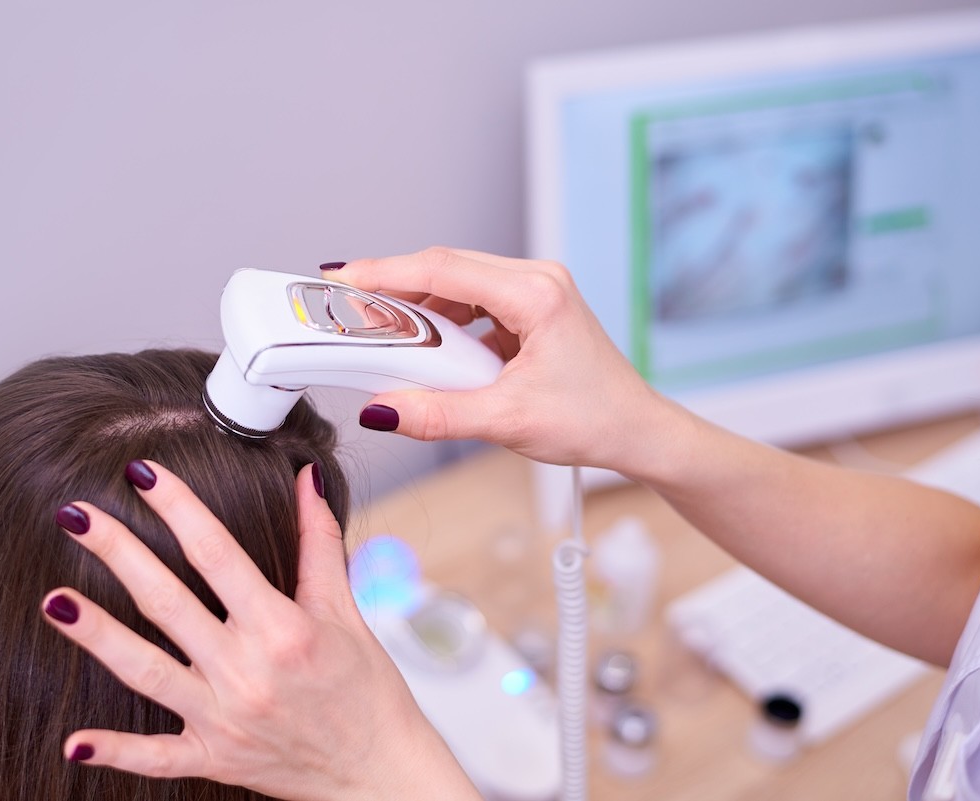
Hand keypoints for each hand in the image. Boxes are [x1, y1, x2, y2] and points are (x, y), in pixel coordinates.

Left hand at [42, 461, 480, 800]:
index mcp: (283, 629)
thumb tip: (307, 478)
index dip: (178, 509)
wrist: (379, 771)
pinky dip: (115, 752)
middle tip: (76, 515)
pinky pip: (156, 757)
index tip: (143, 474)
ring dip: (97, 635)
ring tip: (54, 599)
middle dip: (119, 554)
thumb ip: (319, 542)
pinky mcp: (214, 757)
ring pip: (146, 672)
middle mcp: (247, 672)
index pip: (218, 554)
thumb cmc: (367, 690)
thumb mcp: (347, 611)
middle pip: (168, 603)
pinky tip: (73, 740)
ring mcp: (224, 718)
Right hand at [328, 248, 691, 472]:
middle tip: (349, 308)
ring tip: (382, 333)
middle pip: (447, 268)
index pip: (443, 269)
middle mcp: (538, 279)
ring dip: (420, 308)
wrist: (636, 430)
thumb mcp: (508, 421)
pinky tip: (426, 347)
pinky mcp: (533, 308)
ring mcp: (537, 290)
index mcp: (537, 294)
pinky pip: (475, 302)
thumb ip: (439, 415)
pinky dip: (445, 321)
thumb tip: (382, 410)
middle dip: (395, 288)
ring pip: (458, 283)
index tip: (343, 279)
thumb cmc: (593, 420)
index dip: (386, 272)